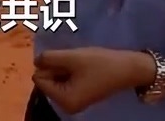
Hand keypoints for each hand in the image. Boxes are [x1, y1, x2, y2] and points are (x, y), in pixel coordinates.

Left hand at [32, 48, 154, 113]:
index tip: (68, 61)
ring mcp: (73, 102)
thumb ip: (49, 58)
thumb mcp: (72, 57)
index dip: (49, 65)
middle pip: (46, 80)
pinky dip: (70, 71)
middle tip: (76, 62)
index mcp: (63, 100)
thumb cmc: (100, 63)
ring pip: (55, 78)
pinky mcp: (79, 95)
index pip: (39, 78)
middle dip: (57, 67)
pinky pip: (65, 81)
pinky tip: (84, 68)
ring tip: (81, 65)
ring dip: (64, 68)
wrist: (128, 68)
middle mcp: (66, 106)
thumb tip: (36, 61)